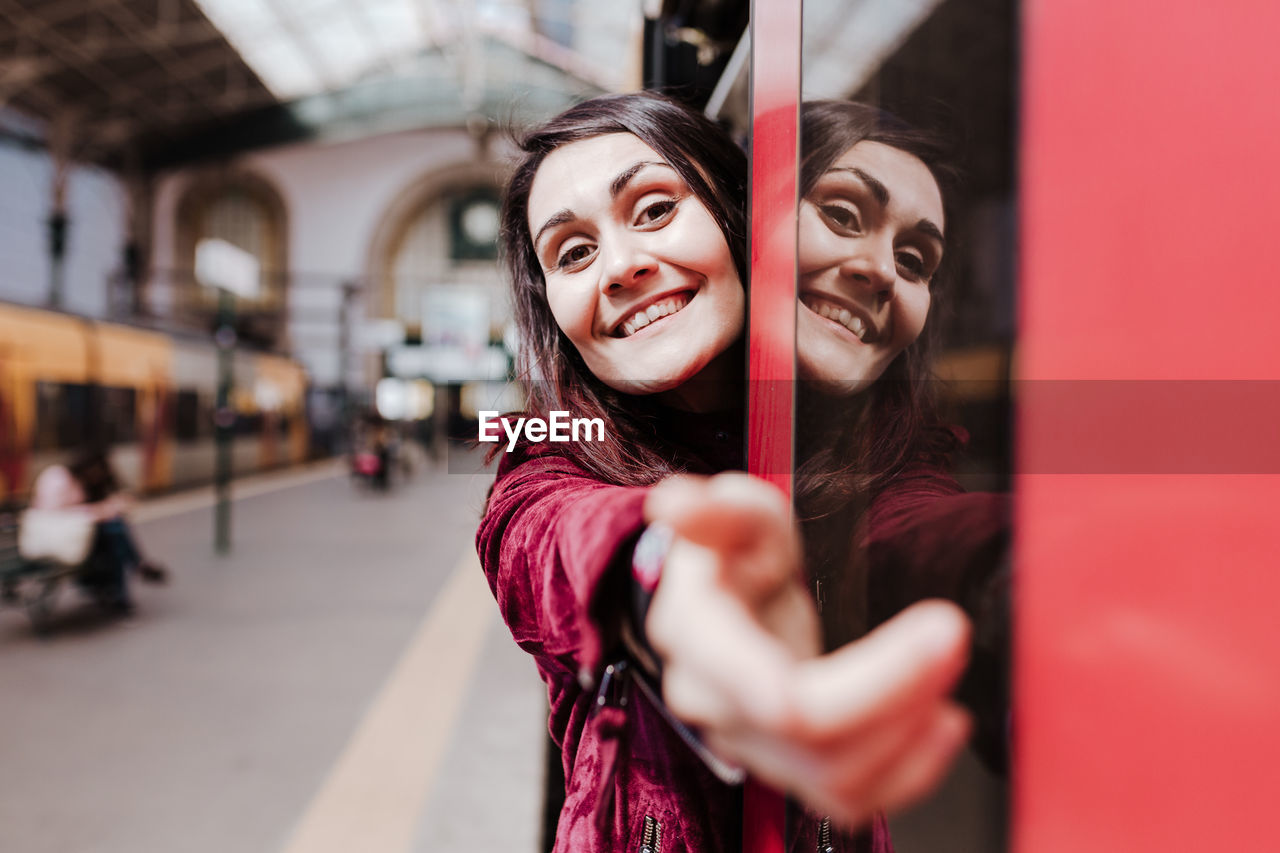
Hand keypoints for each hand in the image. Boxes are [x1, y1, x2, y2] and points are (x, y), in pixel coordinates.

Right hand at [644, 473, 971, 828]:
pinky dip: (909, 773)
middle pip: (816, 738)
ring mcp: (748, 743)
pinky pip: (848, 800)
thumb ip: (717, 512)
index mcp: (699, 638)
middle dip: (903, 691)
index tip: (939, 627)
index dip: (870, 681)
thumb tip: (676, 504)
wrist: (723, 605)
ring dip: (912, 737)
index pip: (779, 696)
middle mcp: (715, 703)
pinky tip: (943, 725)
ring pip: (837, 779)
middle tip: (954, 634)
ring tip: (950, 675)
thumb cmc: (733, 556)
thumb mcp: (736, 518)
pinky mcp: (785, 766)